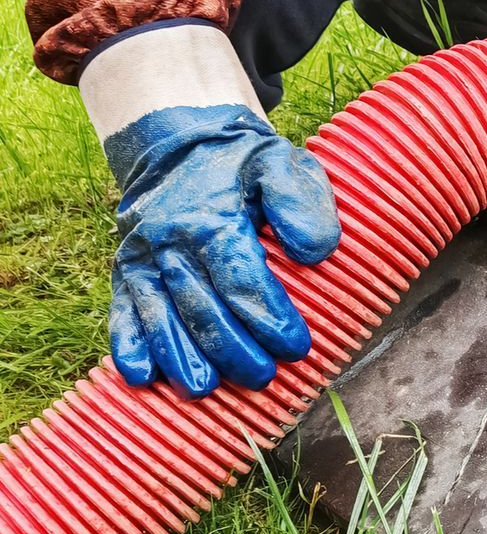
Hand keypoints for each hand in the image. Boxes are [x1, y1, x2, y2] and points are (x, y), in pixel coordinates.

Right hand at [106, 104, 339, 396]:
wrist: (182, 143)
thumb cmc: (245, 163)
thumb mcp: (283, 164)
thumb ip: (302, 203)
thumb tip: (316, 252)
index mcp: (212, 219)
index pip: (242, 280)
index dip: (268, 318)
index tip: (296, 347)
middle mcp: (170, 242)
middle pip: (202, 307)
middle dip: (233, 349)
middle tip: (263, 377)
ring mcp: (143, 257)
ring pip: (160, 317)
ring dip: (181, 358)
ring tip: (204, 390)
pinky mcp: (126, 269)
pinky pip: (123, 311)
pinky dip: (130, 345)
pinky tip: (142, 377)